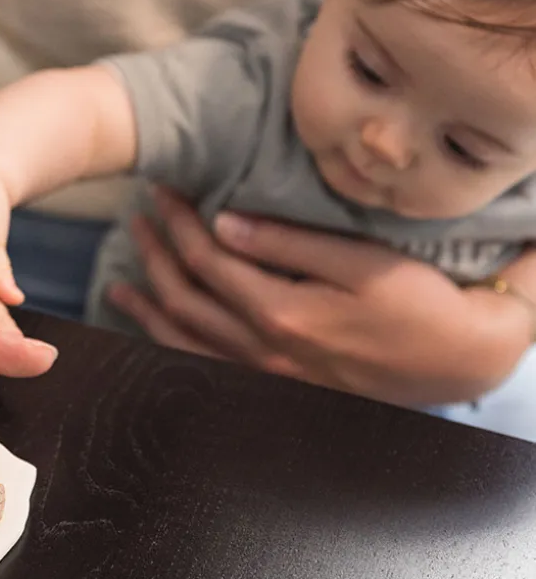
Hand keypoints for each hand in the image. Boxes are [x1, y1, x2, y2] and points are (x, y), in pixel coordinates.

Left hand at [109, 187, 531, 405]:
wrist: (457, 362)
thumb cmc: (417, 304)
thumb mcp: (360, 263)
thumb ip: (288, 243)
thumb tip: (224, 222)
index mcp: (281, 314)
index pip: (207, 260)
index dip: (178, 222)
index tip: (160, 190)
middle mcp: (263, 353)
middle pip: (185, 299)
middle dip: (155, 254)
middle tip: (138, 217)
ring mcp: (265, 377)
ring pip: (184, 344)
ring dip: (149, 308)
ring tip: (121, 282)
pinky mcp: (275, 388)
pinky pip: (204, 372)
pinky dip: (172, 351)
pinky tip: (157, 336)